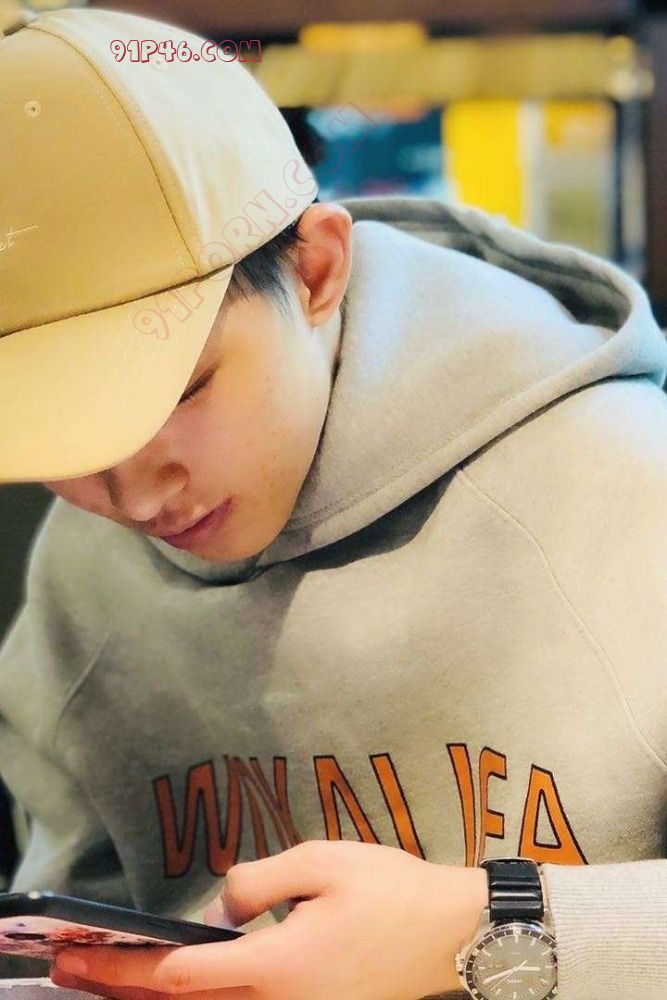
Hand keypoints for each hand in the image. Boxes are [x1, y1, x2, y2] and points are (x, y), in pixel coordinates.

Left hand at [51, 840, 486, 999]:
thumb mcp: (322, 862)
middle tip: (71, 971)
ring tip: (110, 981)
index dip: (125, 966)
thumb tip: (220, 908)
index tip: (79, 955)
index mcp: (279, 964)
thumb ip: (258, 880)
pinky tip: (182, 988)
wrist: (453, 934)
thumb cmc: (391, 891)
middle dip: (121, 989)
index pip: (182, 973)